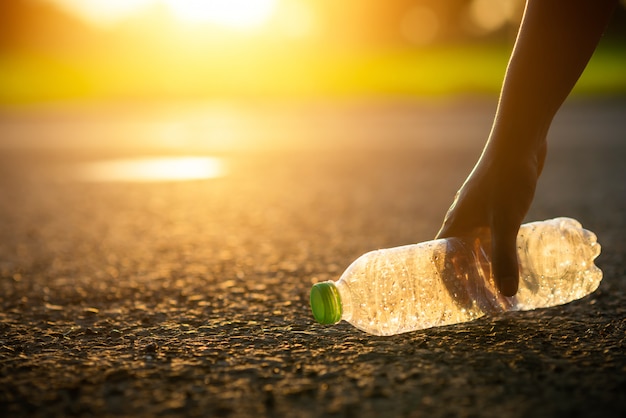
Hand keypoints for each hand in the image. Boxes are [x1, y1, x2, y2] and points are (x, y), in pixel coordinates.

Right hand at [436, 137, 546, 295]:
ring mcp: (481, 212)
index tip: (455, 303)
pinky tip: (514, 258)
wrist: (520, 141)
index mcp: (455, 224)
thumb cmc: (506, 177)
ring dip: (486, 266)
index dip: (446, 282)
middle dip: (468, 280)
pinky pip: (495, 236)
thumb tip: (506, 295)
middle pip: (460, 257)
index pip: (442, 260)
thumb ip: (505, 257)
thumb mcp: (505, 221)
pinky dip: (500, 251)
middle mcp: (464, 219)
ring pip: (479, 247)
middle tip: (480, 302)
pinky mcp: (498, 206)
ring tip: (498, 287)